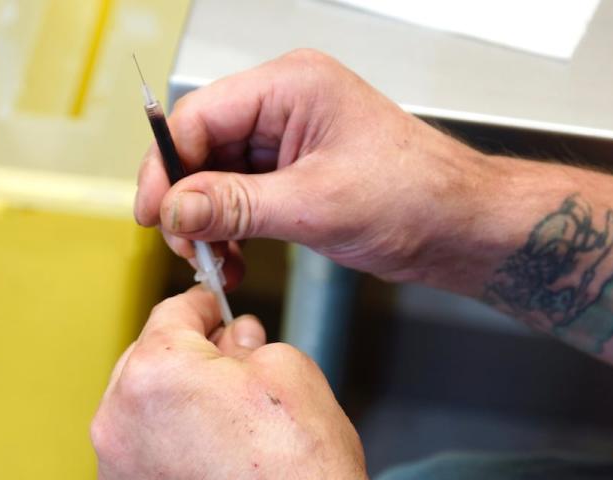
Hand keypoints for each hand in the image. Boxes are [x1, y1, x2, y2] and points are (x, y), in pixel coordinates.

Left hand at [90, 287, 387, 479]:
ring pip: (145, 408)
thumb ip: (252, 343)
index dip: (204, 303)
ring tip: (234, 417)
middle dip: (192, 354)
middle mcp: (120, 420)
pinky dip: (174, 442)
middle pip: (152, 359)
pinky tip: (218, 455)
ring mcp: (118, 469)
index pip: (173, 312)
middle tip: (236, 359)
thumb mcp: (293, 375)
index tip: (215, 305)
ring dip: (180, 400)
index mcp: (155, 373)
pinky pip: (145, 451)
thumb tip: (237, 340)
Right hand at [136, 49, 490, 286]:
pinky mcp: (294, 172)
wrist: (460, 226)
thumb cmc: (417, 195)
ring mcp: (288, 139)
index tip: (152, 214)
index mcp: (292, 86)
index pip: (199, 117)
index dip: (166, 167)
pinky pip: (241, 195)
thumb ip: (236, 207)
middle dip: (186, 200)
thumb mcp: (316, 204)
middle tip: (182, 246)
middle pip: (202, 145)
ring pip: (217, 175)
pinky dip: (229, 228)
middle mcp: (285, 105)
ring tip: (211, 260)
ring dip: (206, 220)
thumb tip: (175, 209)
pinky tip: (232, 257)